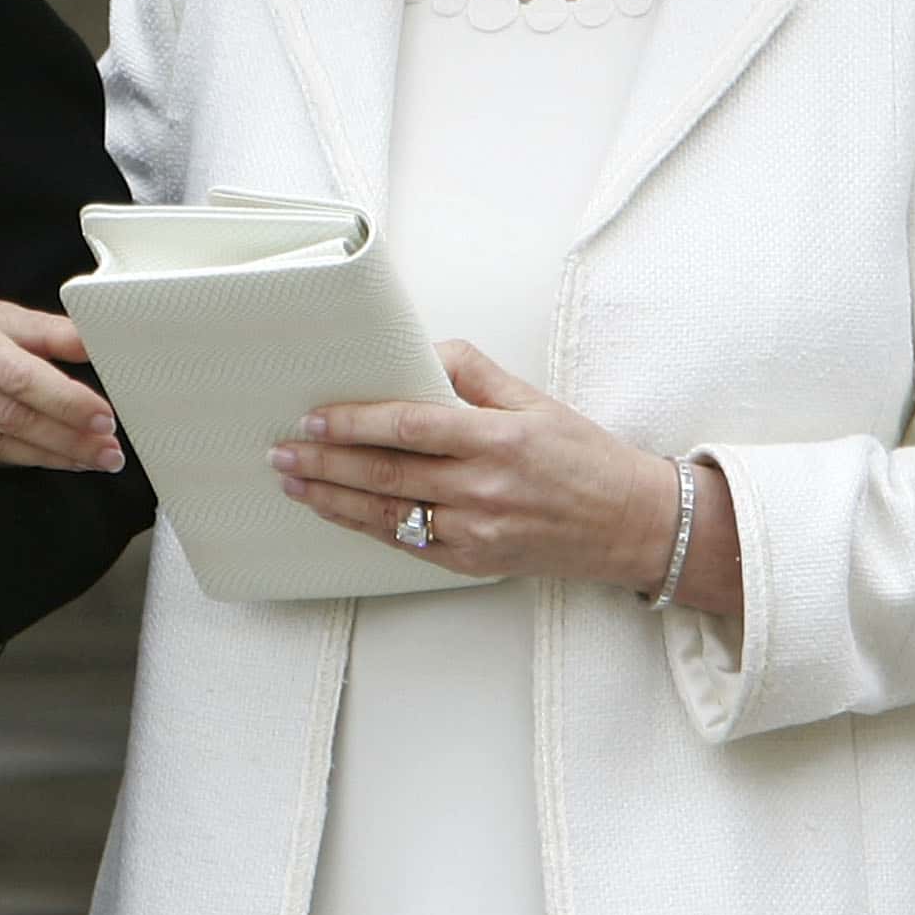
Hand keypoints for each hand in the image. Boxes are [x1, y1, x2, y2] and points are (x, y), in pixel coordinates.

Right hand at [0, 291, 122, 472]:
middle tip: (108, 453)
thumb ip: (44, 331)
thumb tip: (97, 344)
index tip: (104, 418)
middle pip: (9, 417)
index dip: (65, 402)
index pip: (19, 376)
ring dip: (47, 458)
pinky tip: (41, 462)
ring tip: (87, 461)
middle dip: (67, 439)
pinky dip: (11, 463)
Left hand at [268, 340, 742, 615]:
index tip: (314, 417)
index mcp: (499, 438)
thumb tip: (417, 352)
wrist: (633, 526)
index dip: (354, 422)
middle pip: (385, 473)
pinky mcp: (473, 562)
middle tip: (281, 451)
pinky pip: (406, 544)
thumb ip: (472, 372)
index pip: (409, 426)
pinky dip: (365, 526)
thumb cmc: (584, 456)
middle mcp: (484, 488)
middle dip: (324, 462)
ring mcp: (477, 532)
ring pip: (386, 514)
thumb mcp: (534, 399)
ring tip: (292, 483)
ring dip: (330, 499)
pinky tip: (335, 512)